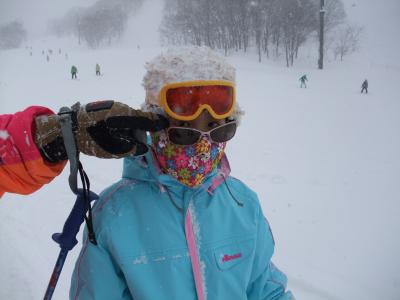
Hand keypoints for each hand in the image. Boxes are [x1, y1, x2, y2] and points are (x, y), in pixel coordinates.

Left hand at [35, 100, 168, 161]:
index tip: (165, 124)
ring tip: (119, 142)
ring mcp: (112, 105)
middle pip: (139, 120)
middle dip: (140, 132)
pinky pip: (119, 117)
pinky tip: (112, 134)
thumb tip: (144, 148)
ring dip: (129, 130)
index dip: (158, 123)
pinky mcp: (105, 107)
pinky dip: (121, 126)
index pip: (147, 119)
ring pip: (129, 118)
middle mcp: (121, 108)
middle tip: (134, 146)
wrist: (66, 128)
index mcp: (126, 116)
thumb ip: (133, 149)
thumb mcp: (114, 150)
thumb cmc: (91, 140)